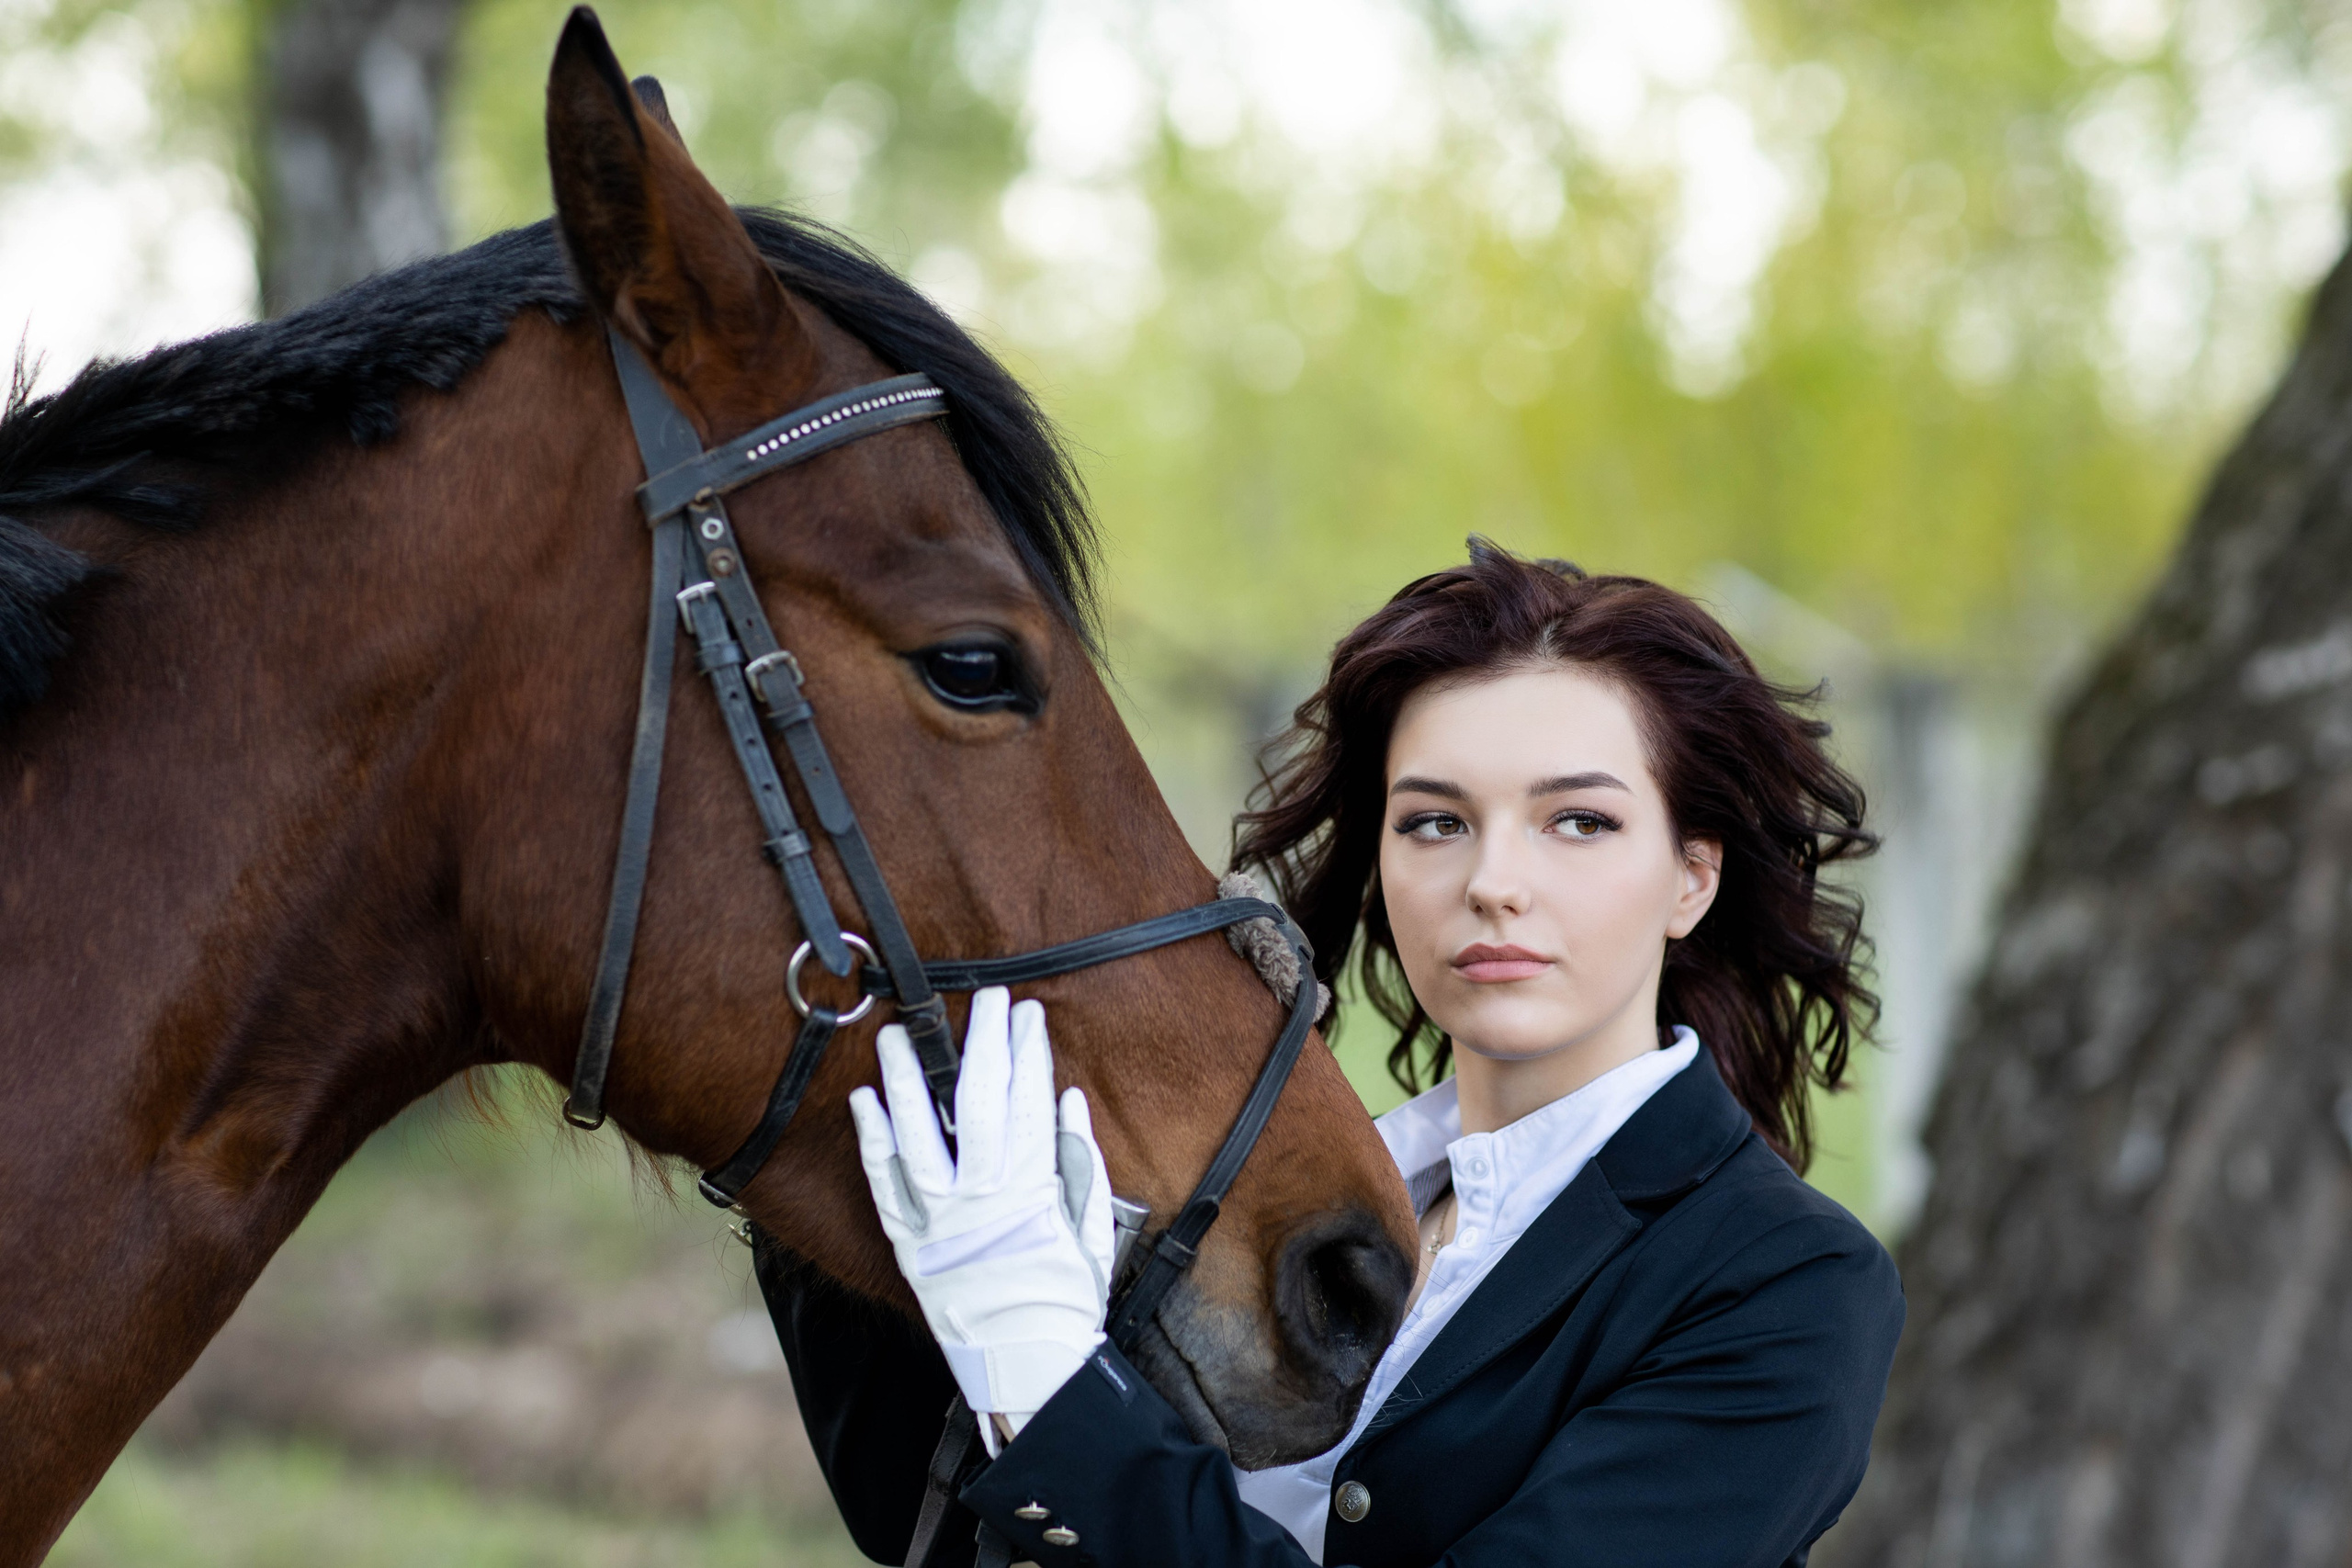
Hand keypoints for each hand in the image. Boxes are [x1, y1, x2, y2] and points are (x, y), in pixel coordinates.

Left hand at [851, 988, 1114, 1439]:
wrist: (1027, 1369)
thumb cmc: (1067, 1300)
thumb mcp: (1092, 1230)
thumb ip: (1080, 1161)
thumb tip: (1068, 1098)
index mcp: (1032, 1192)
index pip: (1031, 1102)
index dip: (1030, 1052)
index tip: (1027, 1014)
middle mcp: (980, 1200)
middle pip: (978, 1103)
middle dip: (983, 1044)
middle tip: (983, 999)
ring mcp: (937, 1223)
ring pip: (916, 1135)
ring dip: (906, 1078)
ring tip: (896, 1033)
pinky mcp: (907, 1245)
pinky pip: (883, 1185)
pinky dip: (873, 1140)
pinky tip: (865, 1100)